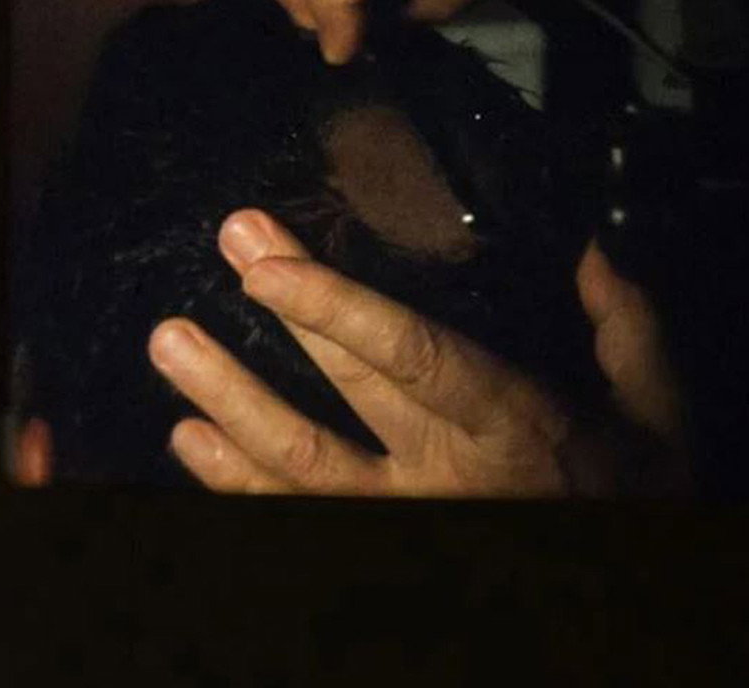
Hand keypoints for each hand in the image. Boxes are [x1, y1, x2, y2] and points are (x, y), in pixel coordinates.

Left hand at [146, 210, 689, 496]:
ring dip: (226, 400)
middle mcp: (443, 478)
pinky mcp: (374, 545)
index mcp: (511, 426)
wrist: (615, 580)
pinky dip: (233, 482)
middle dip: (278, 318)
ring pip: (296, 465)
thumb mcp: (654, 410)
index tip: (272, 263)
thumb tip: (590, 246)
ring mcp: (400, 520)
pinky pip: (291, 517)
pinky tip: (190, 439)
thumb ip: (623, 323)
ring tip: (172, 345)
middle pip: (341, 396)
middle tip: (231, 247)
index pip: (413, 358)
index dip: (337, 309)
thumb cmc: (632, 490)